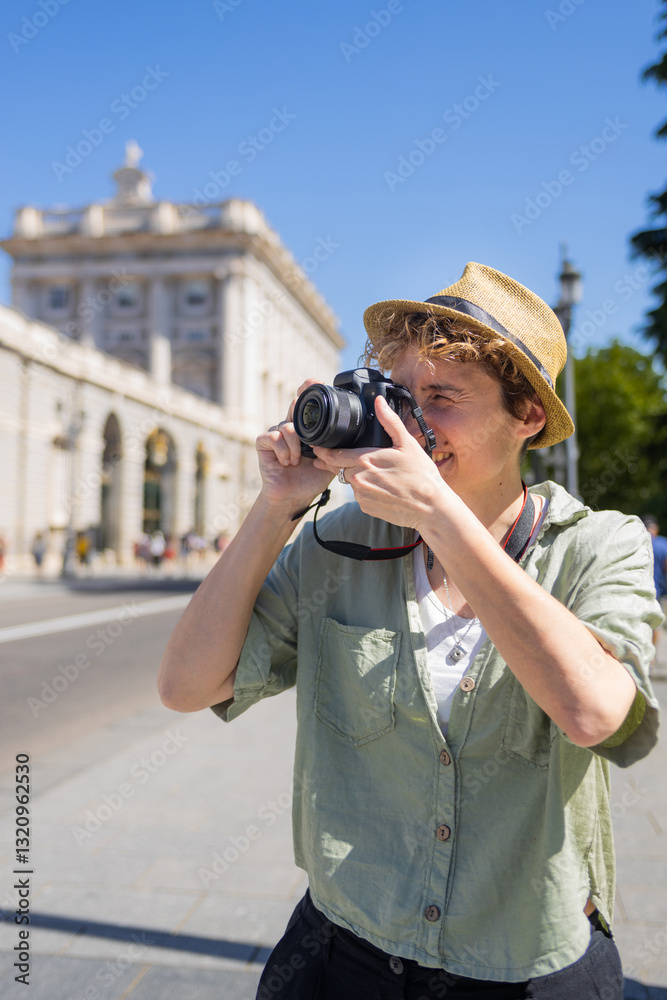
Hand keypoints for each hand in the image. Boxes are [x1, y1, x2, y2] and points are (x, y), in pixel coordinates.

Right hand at [257, 379, 334, 508]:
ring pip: (286, 425)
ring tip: (297, 460)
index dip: (308, 390)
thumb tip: (349, 439)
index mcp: (306, 429)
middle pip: (294, 405)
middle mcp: (291, 427)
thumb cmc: (311, 479)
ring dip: (295, 444)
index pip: (307, 405)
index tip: (317, 382)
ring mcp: (276, 434)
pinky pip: (273, 437)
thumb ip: (337, 450)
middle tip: (305, 409)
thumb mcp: (330, 463)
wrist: (294, 496)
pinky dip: (283, 450)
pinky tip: (287, 461)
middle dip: (300, 404)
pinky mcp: (264, 444)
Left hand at [312, 395, 445, 530]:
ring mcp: (361, 495)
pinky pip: (359, 496)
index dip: (322, 451)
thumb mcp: (407, 444)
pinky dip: (365, 490)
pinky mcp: (366, 508)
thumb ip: (389, 422)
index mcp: (365, 461)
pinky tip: (380, 487)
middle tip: (340, 459)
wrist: (430, 508)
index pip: (333, 455)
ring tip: (376, 474)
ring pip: (350, 482)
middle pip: (338, 469)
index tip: (316, 447)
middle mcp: (358, 479)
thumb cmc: (421, 475)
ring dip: (355, 477)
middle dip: (337, 463)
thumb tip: (378, 401)